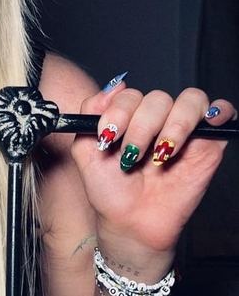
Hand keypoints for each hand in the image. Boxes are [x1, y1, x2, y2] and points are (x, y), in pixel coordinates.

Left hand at [70, 79, 235, 280]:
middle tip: (132, 154)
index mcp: (129, 115)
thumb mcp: (84, 150)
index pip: (129, 95)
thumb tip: (114, 85)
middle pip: (157, 98)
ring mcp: (184, 129)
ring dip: (174, 125)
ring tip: (161, 154)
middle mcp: (157, 118)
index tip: (108, 137)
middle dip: (142, 127)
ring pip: (190, 101)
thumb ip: (90, 112)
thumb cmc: (109, 188)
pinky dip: (218, 110)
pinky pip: (223, 112)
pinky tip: (205, 125)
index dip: (118, 113)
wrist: (131, 222)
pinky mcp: (209, 144)